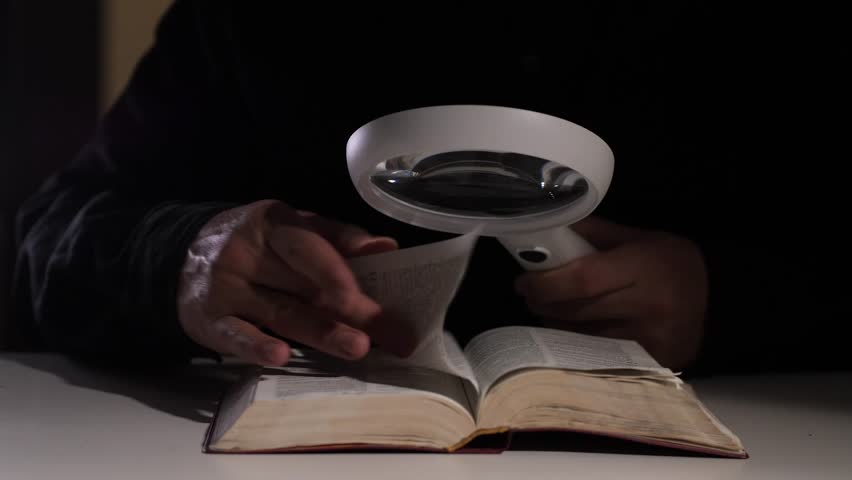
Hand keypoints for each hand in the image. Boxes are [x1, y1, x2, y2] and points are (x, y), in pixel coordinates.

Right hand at [177, 200, 402, 365]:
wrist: (180, 257)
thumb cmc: (255, 246)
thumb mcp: (289, 229)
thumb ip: (336, 237)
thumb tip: (386, 247)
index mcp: (274, 223)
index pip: (313, 242)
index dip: (344, 260)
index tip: (380, 273)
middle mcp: (248, 252)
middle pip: (306, 281)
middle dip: (352, 307)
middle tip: (392, 331)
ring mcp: (226, 287)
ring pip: (282, 311)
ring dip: (322, 330)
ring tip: (358, 347)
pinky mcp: (209, 320)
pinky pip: (236, 334)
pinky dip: (257, 345)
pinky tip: (280, 355)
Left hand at [514, 216, 707, 369]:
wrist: (720, 301)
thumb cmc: (672, 264)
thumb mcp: (640, 238)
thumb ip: (596, 233)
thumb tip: (552, 225)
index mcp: (644, 268)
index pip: (582, 280)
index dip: (546, 282)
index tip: (523, 280)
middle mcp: (647, 307)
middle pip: (577, 310)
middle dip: (543, 302)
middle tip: (528, 293)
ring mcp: (649, 339)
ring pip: (582, 336)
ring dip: (554, 323)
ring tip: (544, 308)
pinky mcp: (649, 362)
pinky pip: (597, 354)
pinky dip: (575, 342)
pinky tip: (566, 330)